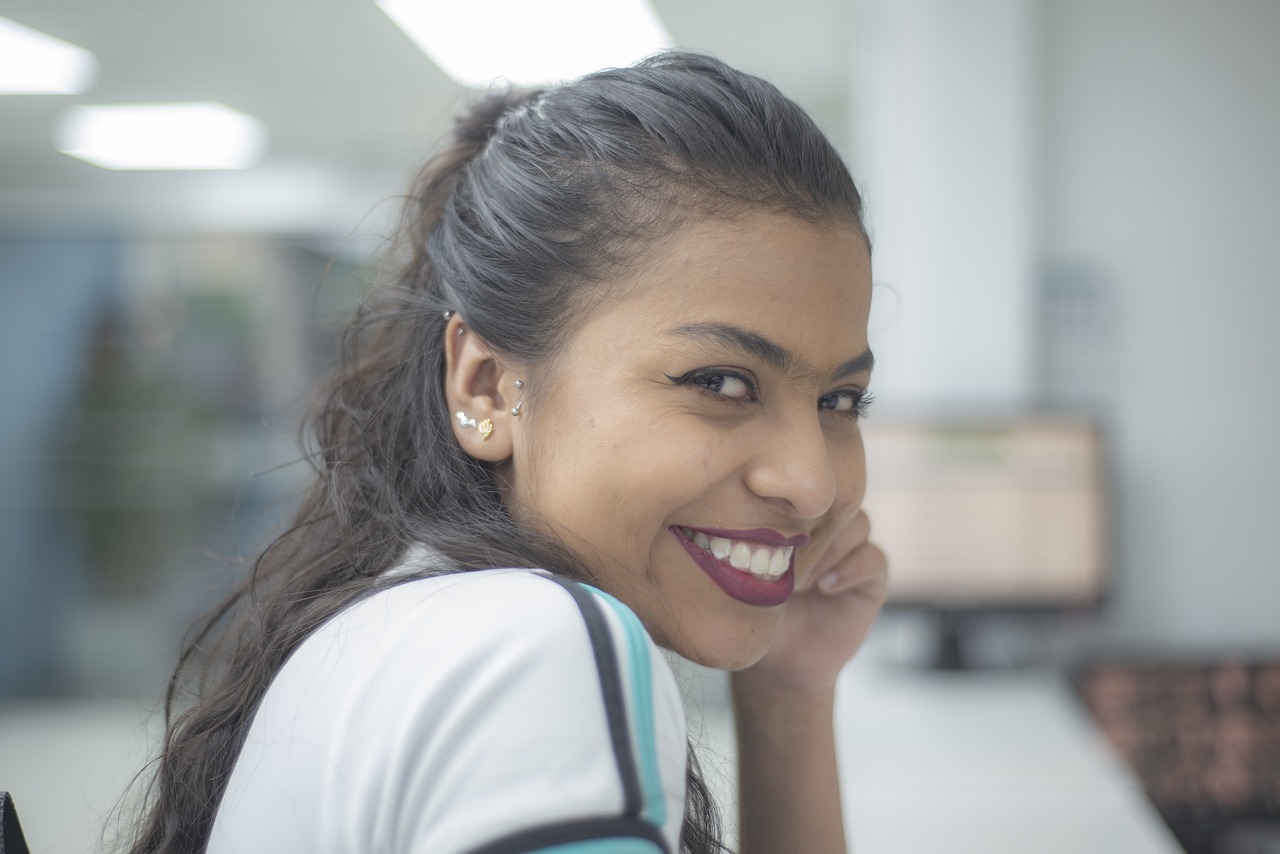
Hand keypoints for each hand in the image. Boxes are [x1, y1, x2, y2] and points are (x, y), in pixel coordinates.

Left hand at [741, 508, 887, 692]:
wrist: (779, 662)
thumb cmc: (755, 612)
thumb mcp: (747, 572)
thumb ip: (754, 540)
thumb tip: (747, 517)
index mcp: (798, 519)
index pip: (806, 491)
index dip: (791, 507)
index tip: (765, 535)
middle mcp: (829, 530)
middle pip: (836, 500)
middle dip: (812, 526)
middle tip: (785, 560)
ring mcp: (852, 553)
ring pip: (859, 524)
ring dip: (829, 548)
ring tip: (800, 581)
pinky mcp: (872, 581)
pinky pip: (875, 558)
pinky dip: (851, 568)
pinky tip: (825, 587)